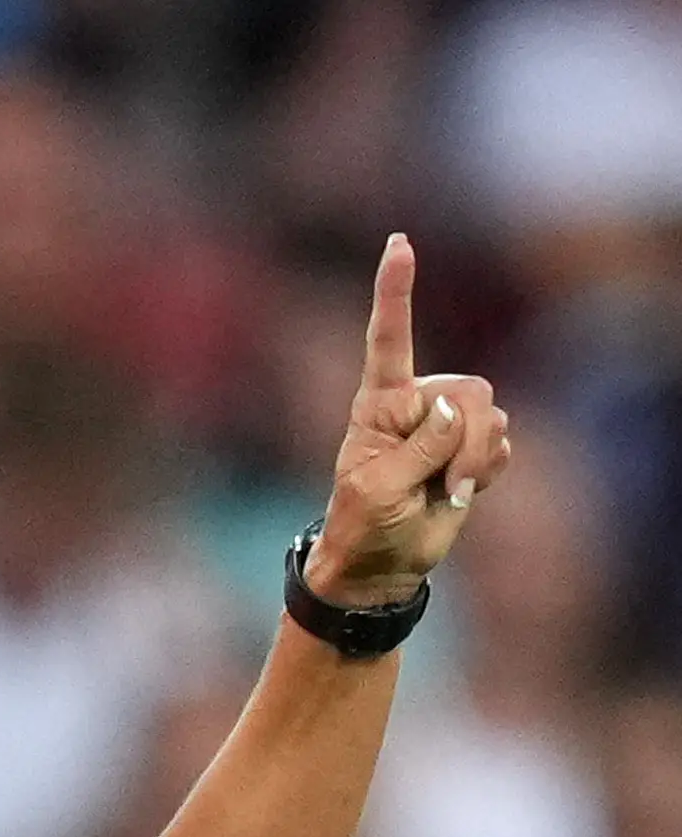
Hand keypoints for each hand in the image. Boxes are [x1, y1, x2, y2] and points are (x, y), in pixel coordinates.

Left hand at [306, 233, 514, 608]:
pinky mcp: (471, 446)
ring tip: (442, 491)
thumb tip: (452, 409)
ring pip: (490, 416)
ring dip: (474, 461)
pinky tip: (459, 489)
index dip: (396, 291)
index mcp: (378, 402)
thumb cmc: (364, 525)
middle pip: (469, 390)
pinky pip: (503, 443)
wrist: (382, 562)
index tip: (399, 243)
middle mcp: (416, 401)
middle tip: (441, 484)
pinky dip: (486, 471)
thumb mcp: (379, 490)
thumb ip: (418, 448)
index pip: (388, 338)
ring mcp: (447, 423)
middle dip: (465, 439)